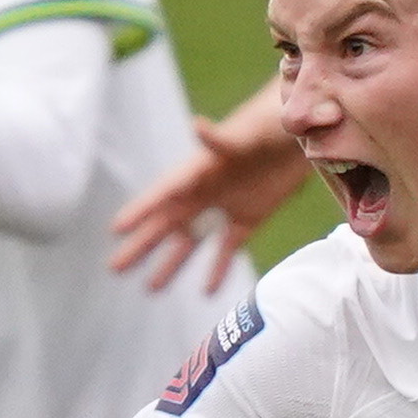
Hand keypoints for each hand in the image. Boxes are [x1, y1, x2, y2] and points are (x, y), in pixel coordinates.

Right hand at [110, 103, 309, 287]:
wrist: (304, 133)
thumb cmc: (271, 124)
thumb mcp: (248, 133)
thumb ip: (222, 138)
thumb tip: (196, 125)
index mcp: (200, 169)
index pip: (164, 193)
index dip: (141, 210)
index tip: (116, 229)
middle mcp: (206, 191)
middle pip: (168, 223)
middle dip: (143, 245)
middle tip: (114, 268)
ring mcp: (225, 207)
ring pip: (192, 241)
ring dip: (172, 264)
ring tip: (150, 289)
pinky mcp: (250, 218)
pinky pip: (228, 249)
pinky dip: (218, 270)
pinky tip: (205, 293)